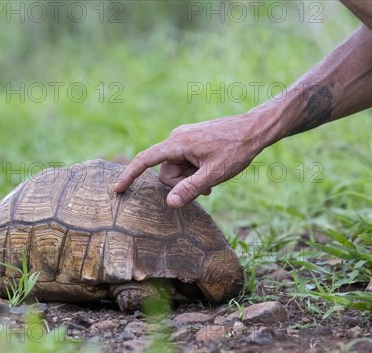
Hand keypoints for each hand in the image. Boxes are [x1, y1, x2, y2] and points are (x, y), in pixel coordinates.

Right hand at [113, 112, 267, 206]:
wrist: (254, 129)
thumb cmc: (236, 150)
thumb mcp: (214, 174)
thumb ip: (190, 189)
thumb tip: (169, 203)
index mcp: (177, 143)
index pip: (146, 160)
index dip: (130, 175)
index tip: (117, 189)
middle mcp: (176, 138)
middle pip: (165, 172)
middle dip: (181, 182)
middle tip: (206, 185)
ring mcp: (183, 139)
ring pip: (176, 169)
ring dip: (190, 178)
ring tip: (212, 178)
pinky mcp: (190, 141)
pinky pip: (184, 162)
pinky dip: (193, 172)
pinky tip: (210, 171)